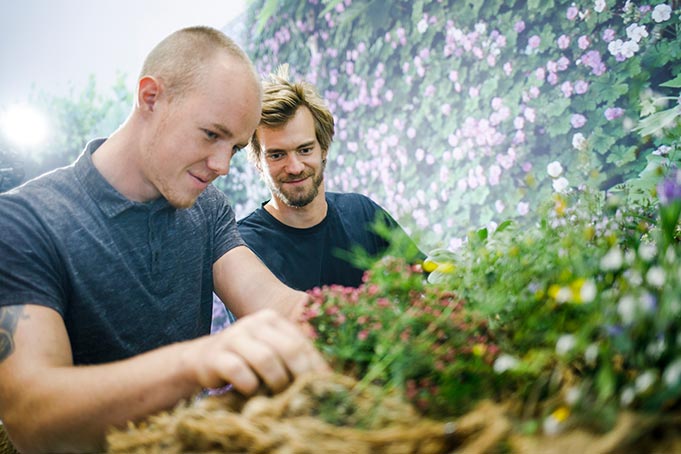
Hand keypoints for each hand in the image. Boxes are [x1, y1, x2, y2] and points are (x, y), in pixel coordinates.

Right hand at [187, 309, 328, 394]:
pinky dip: (250, 386)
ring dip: (275, 382)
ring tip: (275, 393)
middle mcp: (254, 323)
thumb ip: (293, 357)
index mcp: (272, 319)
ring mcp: (234, 336)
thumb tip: (326, 378)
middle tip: (302, 393)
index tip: (325, 385)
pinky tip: (251, 391)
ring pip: (266, 359)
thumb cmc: (246, 359)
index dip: (315, 366)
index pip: (302, 342)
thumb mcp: (271, 351)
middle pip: (288, 348)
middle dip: (299, 374)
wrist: (202, 358)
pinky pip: (240, 372)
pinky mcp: (217, 355)